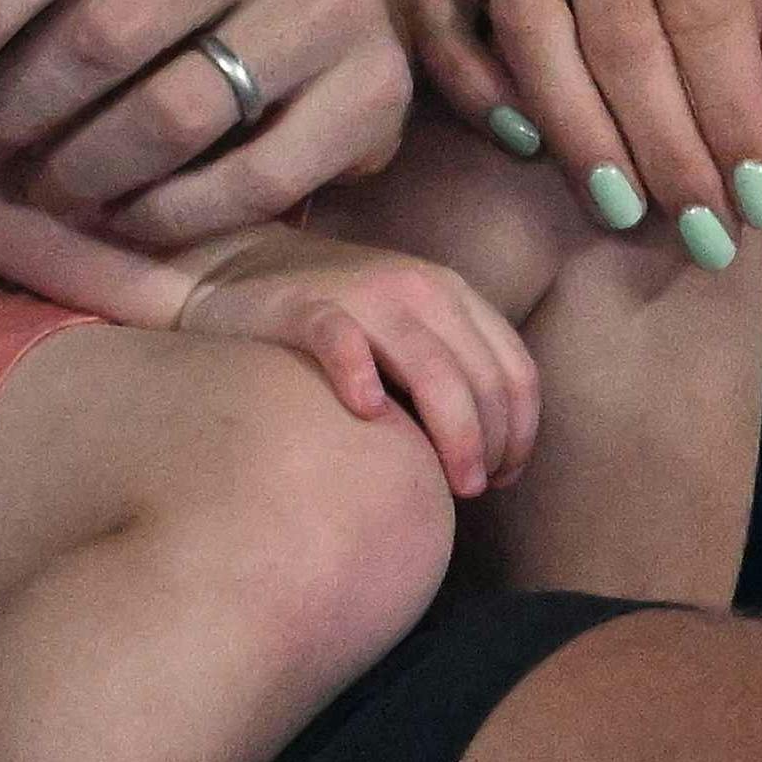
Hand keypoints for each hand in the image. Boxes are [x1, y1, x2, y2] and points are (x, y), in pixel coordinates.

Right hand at [177, 227, 539, 501]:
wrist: (239, 268)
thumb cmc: (337, 317)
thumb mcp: (409, 329)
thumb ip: (450, 368)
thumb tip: (493, 455)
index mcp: (451, 293)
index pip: (515, 368)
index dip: (522, 432)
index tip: (505, 479)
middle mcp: (418, 287)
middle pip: (481, 379)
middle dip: (490, 445)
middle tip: (472, 492)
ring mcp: (364, 295)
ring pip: (432, 369)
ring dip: (454, 434)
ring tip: (451, 485)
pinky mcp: (306, 308)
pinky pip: (342, 341)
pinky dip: (360, 376)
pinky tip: (368, 414)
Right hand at [409, 0, 761, 256]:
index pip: (709, 14)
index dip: (734, 117)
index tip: (758, 207)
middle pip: (623, 34)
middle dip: (666, 149)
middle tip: (700, 233)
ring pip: (531, 25)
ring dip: (579, 131)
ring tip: (623, 208)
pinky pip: (443, 21)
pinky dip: (475, 86)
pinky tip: (523, 145)